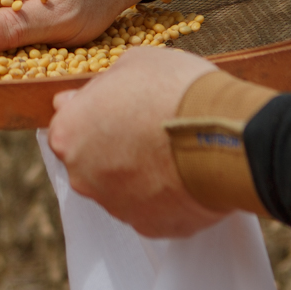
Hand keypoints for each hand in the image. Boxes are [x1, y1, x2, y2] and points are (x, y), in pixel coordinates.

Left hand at [47, 46, 224, 237]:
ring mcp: (116, 206)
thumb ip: (103, 85)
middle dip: (114, 145)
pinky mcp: (151, 227)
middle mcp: (83, 176)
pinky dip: (164, 194)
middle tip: (147, 127)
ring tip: (172, 150)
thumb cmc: (174, 91)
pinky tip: (184, 173)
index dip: (95, 109)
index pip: (69, 121)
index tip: (118, 104)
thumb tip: (95, 94)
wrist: (222, 134)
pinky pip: (152, 207)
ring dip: (138, 171)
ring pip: (121, 186)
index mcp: (69, 134)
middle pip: (91, 158)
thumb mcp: (132, 63)